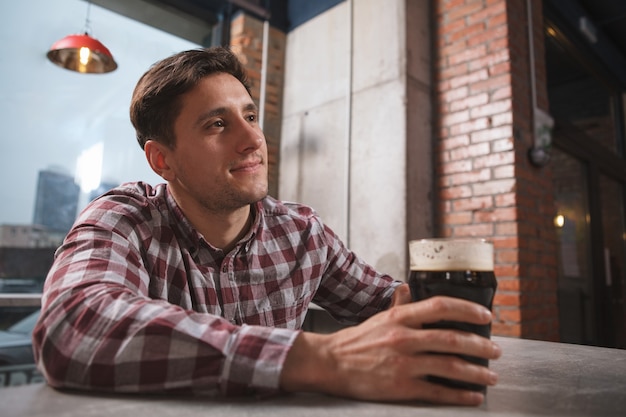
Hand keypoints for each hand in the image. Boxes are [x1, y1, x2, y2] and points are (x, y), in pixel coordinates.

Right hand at [280, 295, 500, 405]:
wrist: (331, 363)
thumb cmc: (356, 341)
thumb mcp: (379, 317)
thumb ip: (399, 306)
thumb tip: (408, 289)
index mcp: (400, 318)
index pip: (440, 306)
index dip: (467, 309)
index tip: (486, 316)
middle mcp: (404, 338)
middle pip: (452, 339)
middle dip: (480, 345)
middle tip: (496, 350)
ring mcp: (404, 363)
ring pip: (450, 366)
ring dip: (477, 372)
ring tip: (491, 376)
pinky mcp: (402, 386)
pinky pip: (438, 392)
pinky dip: (459, 395)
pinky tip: (473, 396)